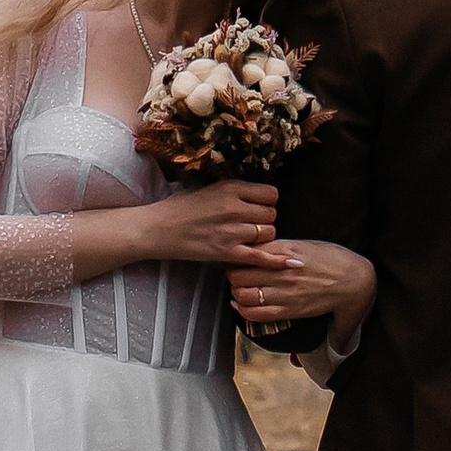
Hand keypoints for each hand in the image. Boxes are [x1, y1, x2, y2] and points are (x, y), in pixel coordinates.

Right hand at [144, 177, 278, 266]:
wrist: (158, 229)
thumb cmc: (179, 208)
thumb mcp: (207, 188)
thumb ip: (232, 190)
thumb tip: (254, 192)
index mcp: (230, 188)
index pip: (270, 193)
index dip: (267, 201)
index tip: (257, 206)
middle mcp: (234, 208)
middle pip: (271, 214)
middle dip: (265, 220)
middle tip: (251, 224)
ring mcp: (232, 231)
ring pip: (268, 233)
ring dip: (263, 237)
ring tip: (248, 238)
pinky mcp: (227, 252)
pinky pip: (261, 256)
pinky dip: (278, 261)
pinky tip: (292, 263)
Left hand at [227, 237, 374, 336]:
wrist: (352, 281)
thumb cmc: (328, 258)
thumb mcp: (301, 244)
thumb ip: (274, 247)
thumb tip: (250, 248)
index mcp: (285, 252)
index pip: (245, 255)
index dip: (236, 257)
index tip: (237, 258)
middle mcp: (282, 273)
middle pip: (238, 276)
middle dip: (232, 275)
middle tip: (236, 274)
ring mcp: (285, 294)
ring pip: (243, 296)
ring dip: (236, 293)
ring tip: (240, 289)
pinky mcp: (290, 310)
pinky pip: (256, 314)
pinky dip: (243, 309)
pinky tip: (242, 304)